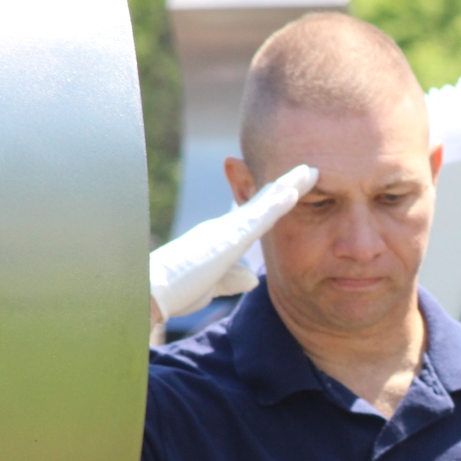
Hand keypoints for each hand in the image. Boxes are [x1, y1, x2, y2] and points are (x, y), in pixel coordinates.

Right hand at [149, 164, 316, 318]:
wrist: (150, 290)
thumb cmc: (174, 290)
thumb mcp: (210, 285)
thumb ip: (231, 278)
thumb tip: (252, 278)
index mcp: (220, 239)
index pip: (253, 217)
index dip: (272, 202)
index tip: (291, 190)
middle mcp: (224, 227)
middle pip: (261, 201)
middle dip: (285, 185)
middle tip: (308, 170)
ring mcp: (226, 229)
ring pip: (264, 202)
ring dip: (288, 186)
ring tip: (310, 170)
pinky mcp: (227, 238)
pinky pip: (259, 216)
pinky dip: (278, 203)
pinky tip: (295, 191)